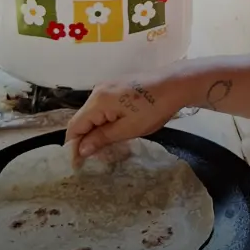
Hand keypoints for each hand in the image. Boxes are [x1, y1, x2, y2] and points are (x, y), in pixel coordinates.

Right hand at [65, 74, 185, 164]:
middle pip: (82, 119)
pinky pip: (102, 107)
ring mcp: (107, 86)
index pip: (75, 126)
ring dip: (94, 130)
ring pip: (92, 113)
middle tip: (91, 160)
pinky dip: (103, 121)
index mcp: (97, 101)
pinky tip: (112, 131)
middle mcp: (97, 91)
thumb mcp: (128, 129)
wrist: (175, 84)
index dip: (73, 146)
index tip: (77, 165)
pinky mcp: (116, 86)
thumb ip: (102, 138)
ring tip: (102, 149)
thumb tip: (81, 149)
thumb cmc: (153, 109)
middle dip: (84, 140)